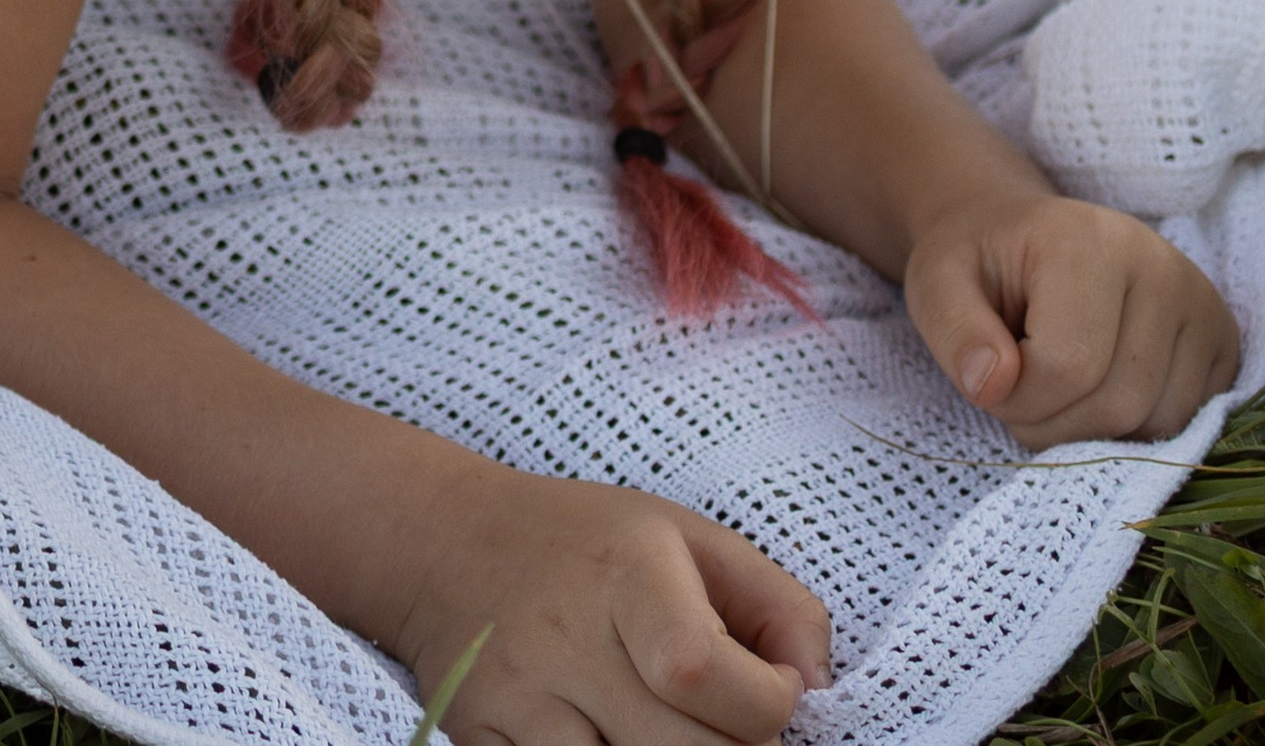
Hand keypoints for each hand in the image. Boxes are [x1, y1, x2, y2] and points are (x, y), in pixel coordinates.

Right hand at [396, 463, 827, 745]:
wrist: (449, 543)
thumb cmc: (593, 546)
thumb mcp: (693, 538)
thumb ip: (781, 609)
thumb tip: (815, 694)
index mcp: (628, 570)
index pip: (706, 675)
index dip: (767, 707)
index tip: (771, 694)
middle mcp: (566, 635)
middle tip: (724, 725)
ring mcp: (519, 699)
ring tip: (670, 734)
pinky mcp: (483, 742)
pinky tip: (617, 743)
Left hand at [904, 186, 1240, 448]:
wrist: (1023, 240)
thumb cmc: (979, 265)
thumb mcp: (936, 283)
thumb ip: (953, 330)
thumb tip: (991, 383)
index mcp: (1090, 239)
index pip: (1068, 367)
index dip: (1017, 397)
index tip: (991, 372)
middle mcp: (1162, 264)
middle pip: (1119, 406)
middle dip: (1054, 422)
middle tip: (1022, 383)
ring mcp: (1202, 301)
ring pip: (1159, 425)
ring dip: (1095, 432)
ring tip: (1061, 380)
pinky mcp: (1223, 338)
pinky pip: (1189, 423)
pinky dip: (1137, 428)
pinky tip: (1104, 384)